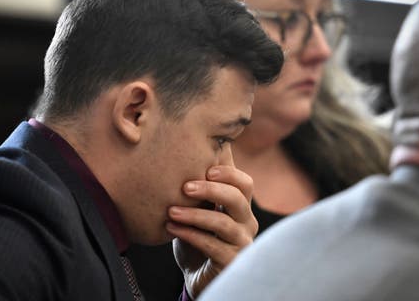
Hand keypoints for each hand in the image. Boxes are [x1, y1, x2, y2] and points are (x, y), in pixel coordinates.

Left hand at [166, 153, 257, 298]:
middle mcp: (247, 223)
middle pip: (238, 199)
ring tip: (171, 211)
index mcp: (241, 206)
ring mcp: (242, 243)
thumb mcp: (198, 209)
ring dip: (195, 215)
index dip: (228, 173)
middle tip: (184, 187)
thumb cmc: (198, 236)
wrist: (196, 274)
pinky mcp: (231, 262)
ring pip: (223, 224)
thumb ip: (199, 187)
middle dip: (211, 190)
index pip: (245, 183)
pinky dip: (190, 235)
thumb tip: (190, 145)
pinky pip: (212, 246)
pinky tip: (172, 229)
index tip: (206, 169)